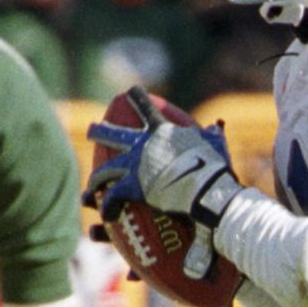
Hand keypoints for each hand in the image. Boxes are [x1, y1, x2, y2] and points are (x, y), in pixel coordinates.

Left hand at [86, 88, 241, 225]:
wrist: (205, 188)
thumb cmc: (214, 168)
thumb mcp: (216, 146)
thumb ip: (214, 135)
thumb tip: (218, 124)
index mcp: (161, 132)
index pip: (146, 108)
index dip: (137, 97)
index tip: (129, 91)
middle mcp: (141, 146)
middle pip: (114, 135)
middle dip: (101, 131)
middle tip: (92, 130)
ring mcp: (133, 166)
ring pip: (104, 171)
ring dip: (95, 181)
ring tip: (89, 190)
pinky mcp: (130, 188)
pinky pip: (112, 198)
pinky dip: (108, 207)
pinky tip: (107, 215)